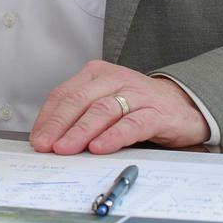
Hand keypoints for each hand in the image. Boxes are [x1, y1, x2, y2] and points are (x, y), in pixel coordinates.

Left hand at [29, 60, 209, 154]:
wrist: (185, 106)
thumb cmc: (139, 107)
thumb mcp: (106, 106)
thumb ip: (81, 117)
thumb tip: (50, 140)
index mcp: (97, 75)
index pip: (64, 94)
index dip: (48, 118)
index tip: (37, 138)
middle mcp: (115, 79)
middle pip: (79, 101)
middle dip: (59, 125)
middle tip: (45, 145)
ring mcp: (137, 94)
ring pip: (102, 111)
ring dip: (80, 131)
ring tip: (65, 148)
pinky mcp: (157, 112)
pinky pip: (131, 124)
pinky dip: (113, 136)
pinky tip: (99, 147)